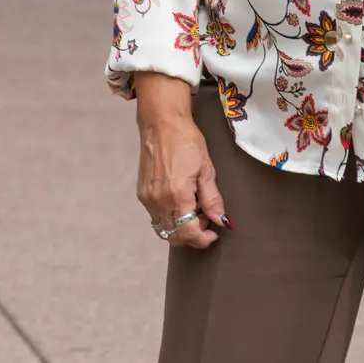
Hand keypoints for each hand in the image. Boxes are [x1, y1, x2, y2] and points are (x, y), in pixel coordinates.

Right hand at [134, 73, 226, 249]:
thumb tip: (221, 222)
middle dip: (193, 235)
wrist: (161, 123)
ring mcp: (147, 197)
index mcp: (176, 195)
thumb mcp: (207, 170)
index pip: (188, 233)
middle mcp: (158, 200)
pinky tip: (181, 200)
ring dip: (181, 226)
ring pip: (164, 228)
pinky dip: (170, 216)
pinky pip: (156, 215)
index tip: (215, 232)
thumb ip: (213, 200)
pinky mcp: (142, 192)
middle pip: (174, 236)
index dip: (203, 240)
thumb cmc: (187, 142)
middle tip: (205, 218)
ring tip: (194, 208)